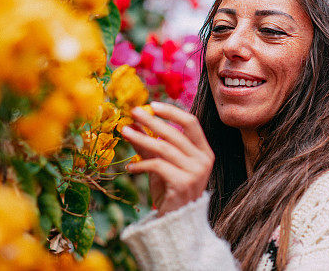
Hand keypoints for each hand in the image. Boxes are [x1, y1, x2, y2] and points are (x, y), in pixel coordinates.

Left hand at [121, 101, 213, 215]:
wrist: (176, 223)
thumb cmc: (170, 190)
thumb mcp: (161, 164)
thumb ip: (150, 144)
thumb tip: (134, 122)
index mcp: (204, 151)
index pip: (191, 122)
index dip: (171, 112)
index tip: (152, 105)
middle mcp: (204, 160)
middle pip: (175, 133)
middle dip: (152, 121)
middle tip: (133, 112)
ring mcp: (195, 172)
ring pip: (164, 147)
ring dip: (141, 138)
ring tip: (125, 132)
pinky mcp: (183, 183)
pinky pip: (157, 166)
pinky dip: (141, 164)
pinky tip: (129, 168)